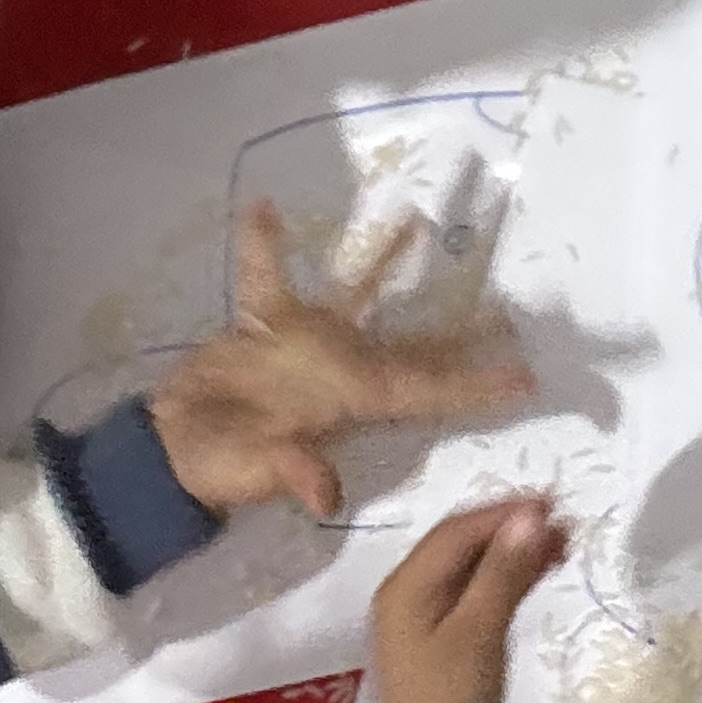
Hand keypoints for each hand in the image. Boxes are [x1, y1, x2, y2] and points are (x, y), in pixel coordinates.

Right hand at [149, 202, 535, 518]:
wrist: (173, 451)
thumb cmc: (222, 467)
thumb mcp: (256, 472)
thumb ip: (293, 472)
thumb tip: (326, 494)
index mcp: (353, 400)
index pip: (429, 392)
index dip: (478, 387)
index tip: (528, 379)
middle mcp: (344, 366)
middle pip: (417, 343)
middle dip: (462, 331)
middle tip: (512, 309)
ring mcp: (307, 342)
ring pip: (358, 291)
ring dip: (384, 258)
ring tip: (417, 218)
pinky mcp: (264, 324)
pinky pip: (266, 275)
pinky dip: (263, 245)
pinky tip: (264, 207)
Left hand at [367, 498, 565, 702]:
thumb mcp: (480, 633)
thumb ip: (504, 573)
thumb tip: (531, 517)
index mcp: (406, 586)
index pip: (457, 531)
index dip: (504, 512)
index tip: (554, 504)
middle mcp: (410, 593)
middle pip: (463, 544)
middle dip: (512, 529)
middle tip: (566, 522)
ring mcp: (426, 617)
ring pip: (473, 568)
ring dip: (514, 552)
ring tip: (564, 543)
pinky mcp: (445, 639)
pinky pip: (476, 593)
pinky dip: (508, 580)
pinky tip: (540, 573)